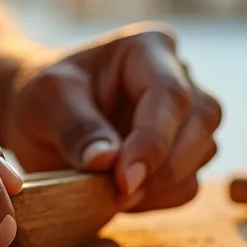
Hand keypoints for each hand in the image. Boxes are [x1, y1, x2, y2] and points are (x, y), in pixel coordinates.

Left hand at [6, 25, 221, 211]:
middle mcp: (179, 75)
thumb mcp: (46, 101)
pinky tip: (122, 194)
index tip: (123, 180)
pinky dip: (159, 199)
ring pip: (204, 152)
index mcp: (148, 48)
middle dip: (165, 165)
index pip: (170, 93)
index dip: (153, 140)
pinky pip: (189, 184)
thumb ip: (76, 126)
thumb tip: (108, 160)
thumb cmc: (46, 99)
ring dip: (161, 184)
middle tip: (119, 193)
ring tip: (112, 190)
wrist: (43, 120)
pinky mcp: (185, 153)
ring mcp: (188, 115)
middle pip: (202, 119)